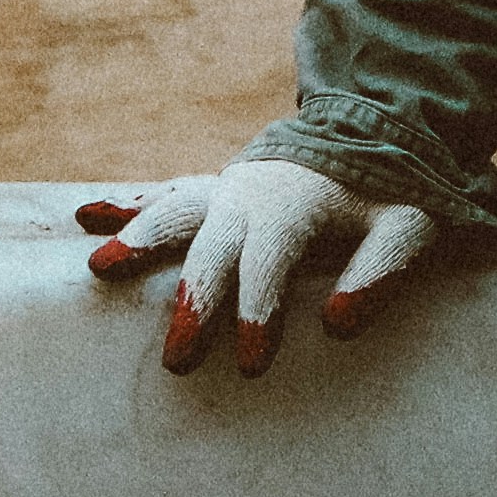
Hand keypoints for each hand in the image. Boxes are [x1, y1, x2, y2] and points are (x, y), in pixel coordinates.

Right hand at [75, 162, 433, 375]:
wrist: (370, 130)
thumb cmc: (391, 193)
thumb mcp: (410, 228)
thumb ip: (380, 272)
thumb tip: (336, 324)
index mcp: (296, 205)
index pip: (271, 263)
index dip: (261, 312)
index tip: (253, 366)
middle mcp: (251, 193)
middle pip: (211, 248)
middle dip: (193, 301)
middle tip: (176, 359)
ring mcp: (226, 188)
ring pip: (174, 211)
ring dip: (138, 238)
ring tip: (99, 268)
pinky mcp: (213, 189)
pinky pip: (165, 194)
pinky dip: (126, 204)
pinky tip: (87, 218)